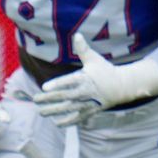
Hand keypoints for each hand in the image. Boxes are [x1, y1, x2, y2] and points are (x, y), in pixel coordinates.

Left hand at [34, 34, 157, 126]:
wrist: (122, 86)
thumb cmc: (105, 70)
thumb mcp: (94, 59)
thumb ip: (83, 49)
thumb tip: (77, 34)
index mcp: (84, 78)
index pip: (68, 82)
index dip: (56, 85)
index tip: (44, 88)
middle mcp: (84, 92)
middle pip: (64, 97)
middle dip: (49, 99)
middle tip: (35, 99)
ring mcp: (87, 103)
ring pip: (68, 109)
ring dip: (54, 111)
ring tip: (41, 112)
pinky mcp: (90, 111)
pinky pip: (77, 118)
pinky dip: (67, 122)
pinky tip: (56, 123)